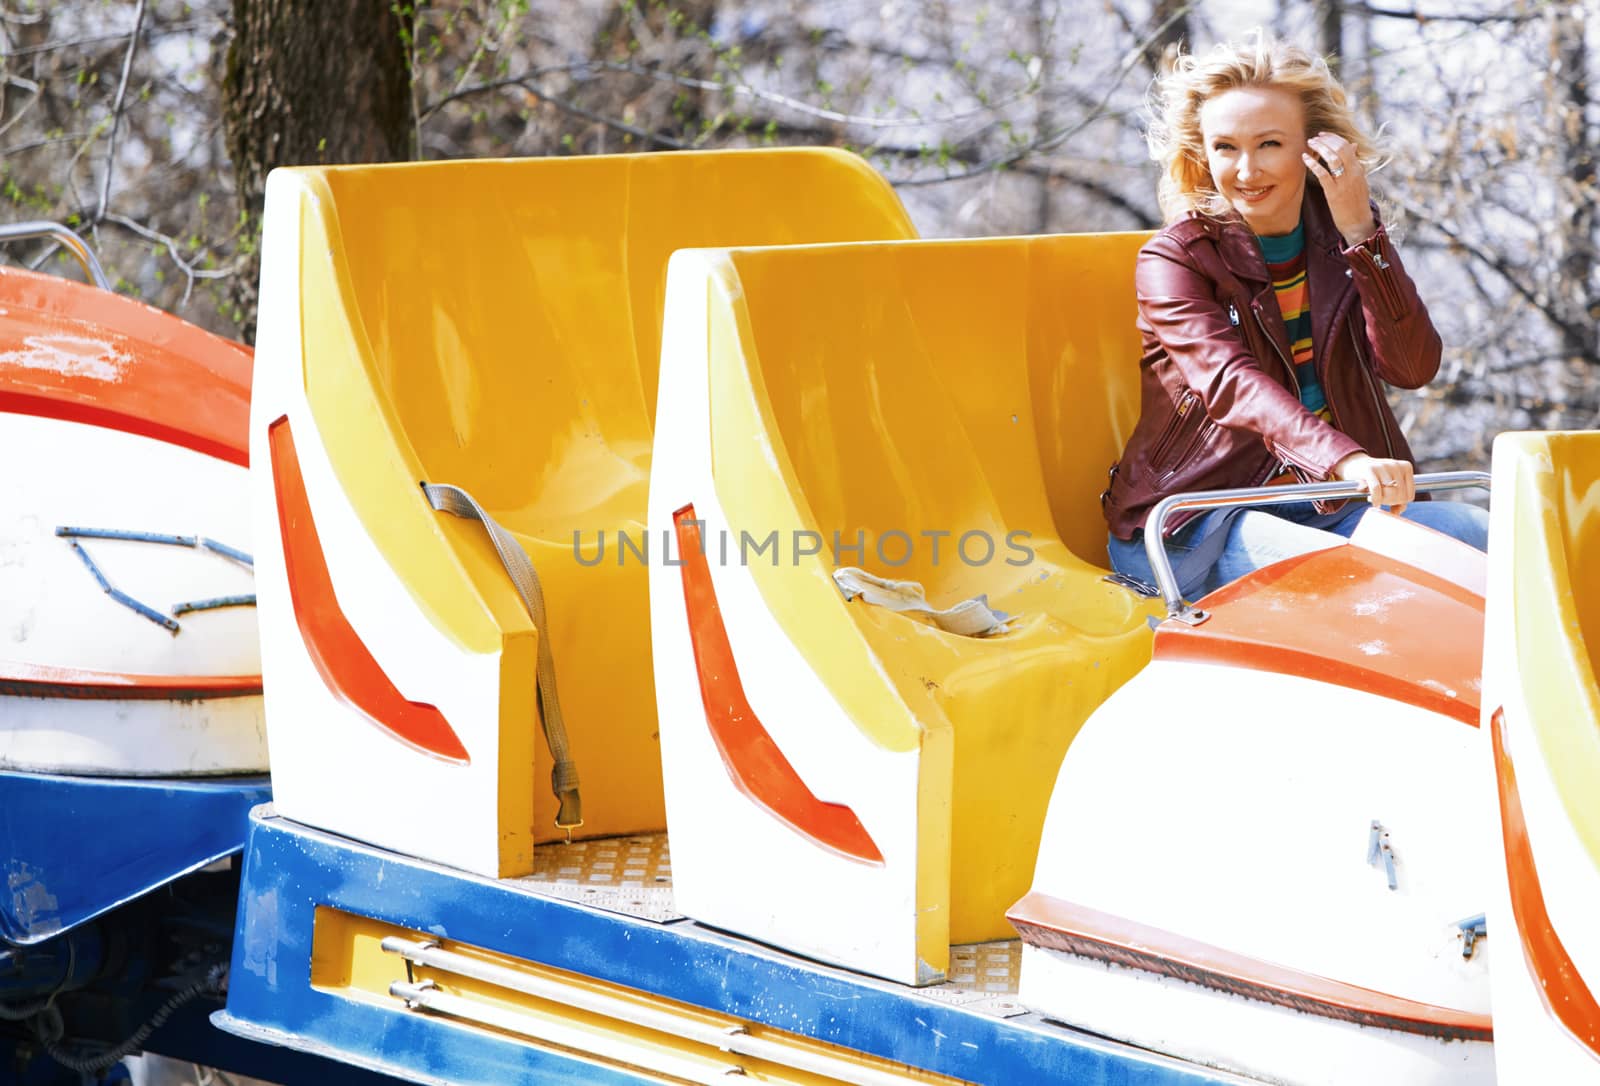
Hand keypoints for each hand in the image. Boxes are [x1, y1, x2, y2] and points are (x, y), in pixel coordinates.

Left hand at [1302, 132, 1375, 247]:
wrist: (1358, 222)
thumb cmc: (1356, 202)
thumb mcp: (1359, 180)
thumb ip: (1354, 163)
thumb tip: (1353, 145)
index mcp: (1358, 169)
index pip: (1347, 146)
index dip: (1334, 138)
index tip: (1323, 135)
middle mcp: (1353, 173)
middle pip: (1340, 148)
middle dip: (1326, 140)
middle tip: (1314, 138)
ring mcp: (1344, 182)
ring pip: (1333, 158)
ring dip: (1320, 148)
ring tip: (1310, 144)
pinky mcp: (1334, 193)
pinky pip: (1323, 174)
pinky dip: (1313, 164)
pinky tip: (1305, 158)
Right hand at [1333, 452, 1413, 511]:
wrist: (1355, 464)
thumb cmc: (1375, 477)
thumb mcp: (1390, 484)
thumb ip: (1398, 497)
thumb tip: (1399, 511)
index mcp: (1406, 467)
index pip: (1409, 496)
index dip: (1399, 503)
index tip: (1390, 501)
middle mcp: (1396, 465)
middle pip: (1400, 496)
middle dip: (1390, 502)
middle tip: (1381, 499)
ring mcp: (1383, 466)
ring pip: (1390, 493)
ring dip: (1382, 500)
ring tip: (1376, 497)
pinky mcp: (1369, 469)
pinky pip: (1377, 490)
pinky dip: (1375, 499)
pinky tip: (1372, 501)